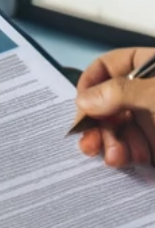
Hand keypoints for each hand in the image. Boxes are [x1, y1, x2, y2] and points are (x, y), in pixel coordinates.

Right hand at [75, 47, 154, 167]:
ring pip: (118, 129)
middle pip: (108, 103)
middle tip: (89, 142)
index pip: (109, 66)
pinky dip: (127, 156)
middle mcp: (147, 93)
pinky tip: (130, 161)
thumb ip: (119, 92)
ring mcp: (153, 119)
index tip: (80, 105)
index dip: (91, 83)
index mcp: (150, 68)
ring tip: (114, 157)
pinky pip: (133, 148)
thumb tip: (83, 100)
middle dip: (97, 124)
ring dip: (111, 144)